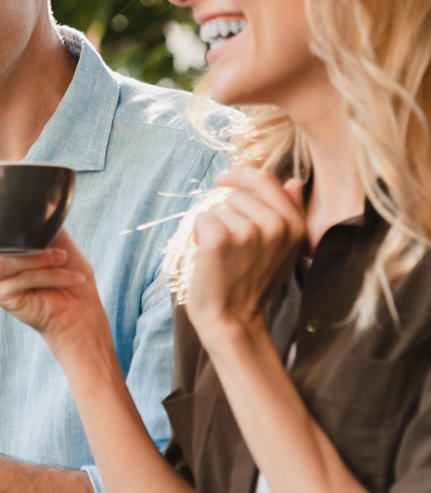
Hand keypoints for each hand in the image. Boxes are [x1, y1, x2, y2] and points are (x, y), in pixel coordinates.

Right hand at [0, 229, 107, 348]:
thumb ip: (41, 222)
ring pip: (3, 261)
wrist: (81, 307)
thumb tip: (34, 206)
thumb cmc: (70, 273)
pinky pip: (18, 278)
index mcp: (1, 246)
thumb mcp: (58, 238)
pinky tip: (67, 278)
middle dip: (28, 245)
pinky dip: (45, 276)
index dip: (16, 226)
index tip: (45, 232)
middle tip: (58, 251)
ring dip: (38, 261)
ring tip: (62, 260)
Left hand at [185, 170, 305, 344]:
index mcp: (295, 224)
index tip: (223, 178)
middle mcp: (275, 225)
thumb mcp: (283, 248)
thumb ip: (289, 212)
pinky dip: (198, 235)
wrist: (232, 318)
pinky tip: (208, 256)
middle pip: (236, 194)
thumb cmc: (254, 282)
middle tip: (231, 246)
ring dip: (213, 227)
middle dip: (226, 214)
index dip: (241, 175)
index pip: (267, 180)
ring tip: (223, 254)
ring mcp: (248, 231)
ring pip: (216, 207)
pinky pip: (200, 219)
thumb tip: (295, 181)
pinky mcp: (220, 239)